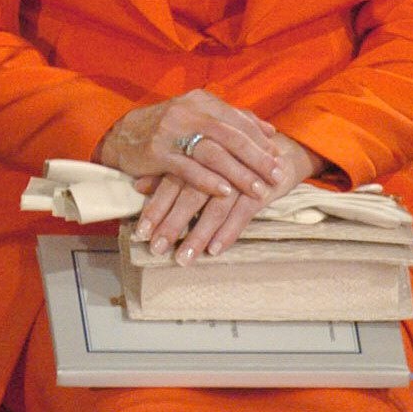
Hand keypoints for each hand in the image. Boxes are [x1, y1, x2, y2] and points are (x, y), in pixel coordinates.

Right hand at [97, 88, 283, 205]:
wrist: (121, 136)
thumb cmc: (168, 129)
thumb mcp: (197, 116)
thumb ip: (232, 120)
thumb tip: (270, 130)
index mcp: (200, 101)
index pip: (239, 120)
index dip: (261, 141)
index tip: (279, 159)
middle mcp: (187, 112)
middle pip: (231, 136)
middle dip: (257, 158)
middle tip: (276, 176)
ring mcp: (171, 132)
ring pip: (212, 153)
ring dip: (238, 173)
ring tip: (257, 190)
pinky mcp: (157, 152)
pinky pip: (188, 168)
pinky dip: (209, 181)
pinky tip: (225, 193)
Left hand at [132, 133, 322, 263]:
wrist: (276, 152)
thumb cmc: (228, 158)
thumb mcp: (198, 161)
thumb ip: (170, 172)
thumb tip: (137, 186)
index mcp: (198, 154)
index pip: (171, 182)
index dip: (155, 207)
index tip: (141, 232)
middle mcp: (216, 164)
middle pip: (190, 195)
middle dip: (172, 224)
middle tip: (156, 249)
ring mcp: (240, 175)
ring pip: (215, 207)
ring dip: (198, 235)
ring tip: (183, 259)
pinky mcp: (261, 188)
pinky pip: (243, 213)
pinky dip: (228, 231)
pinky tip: (214, 249)